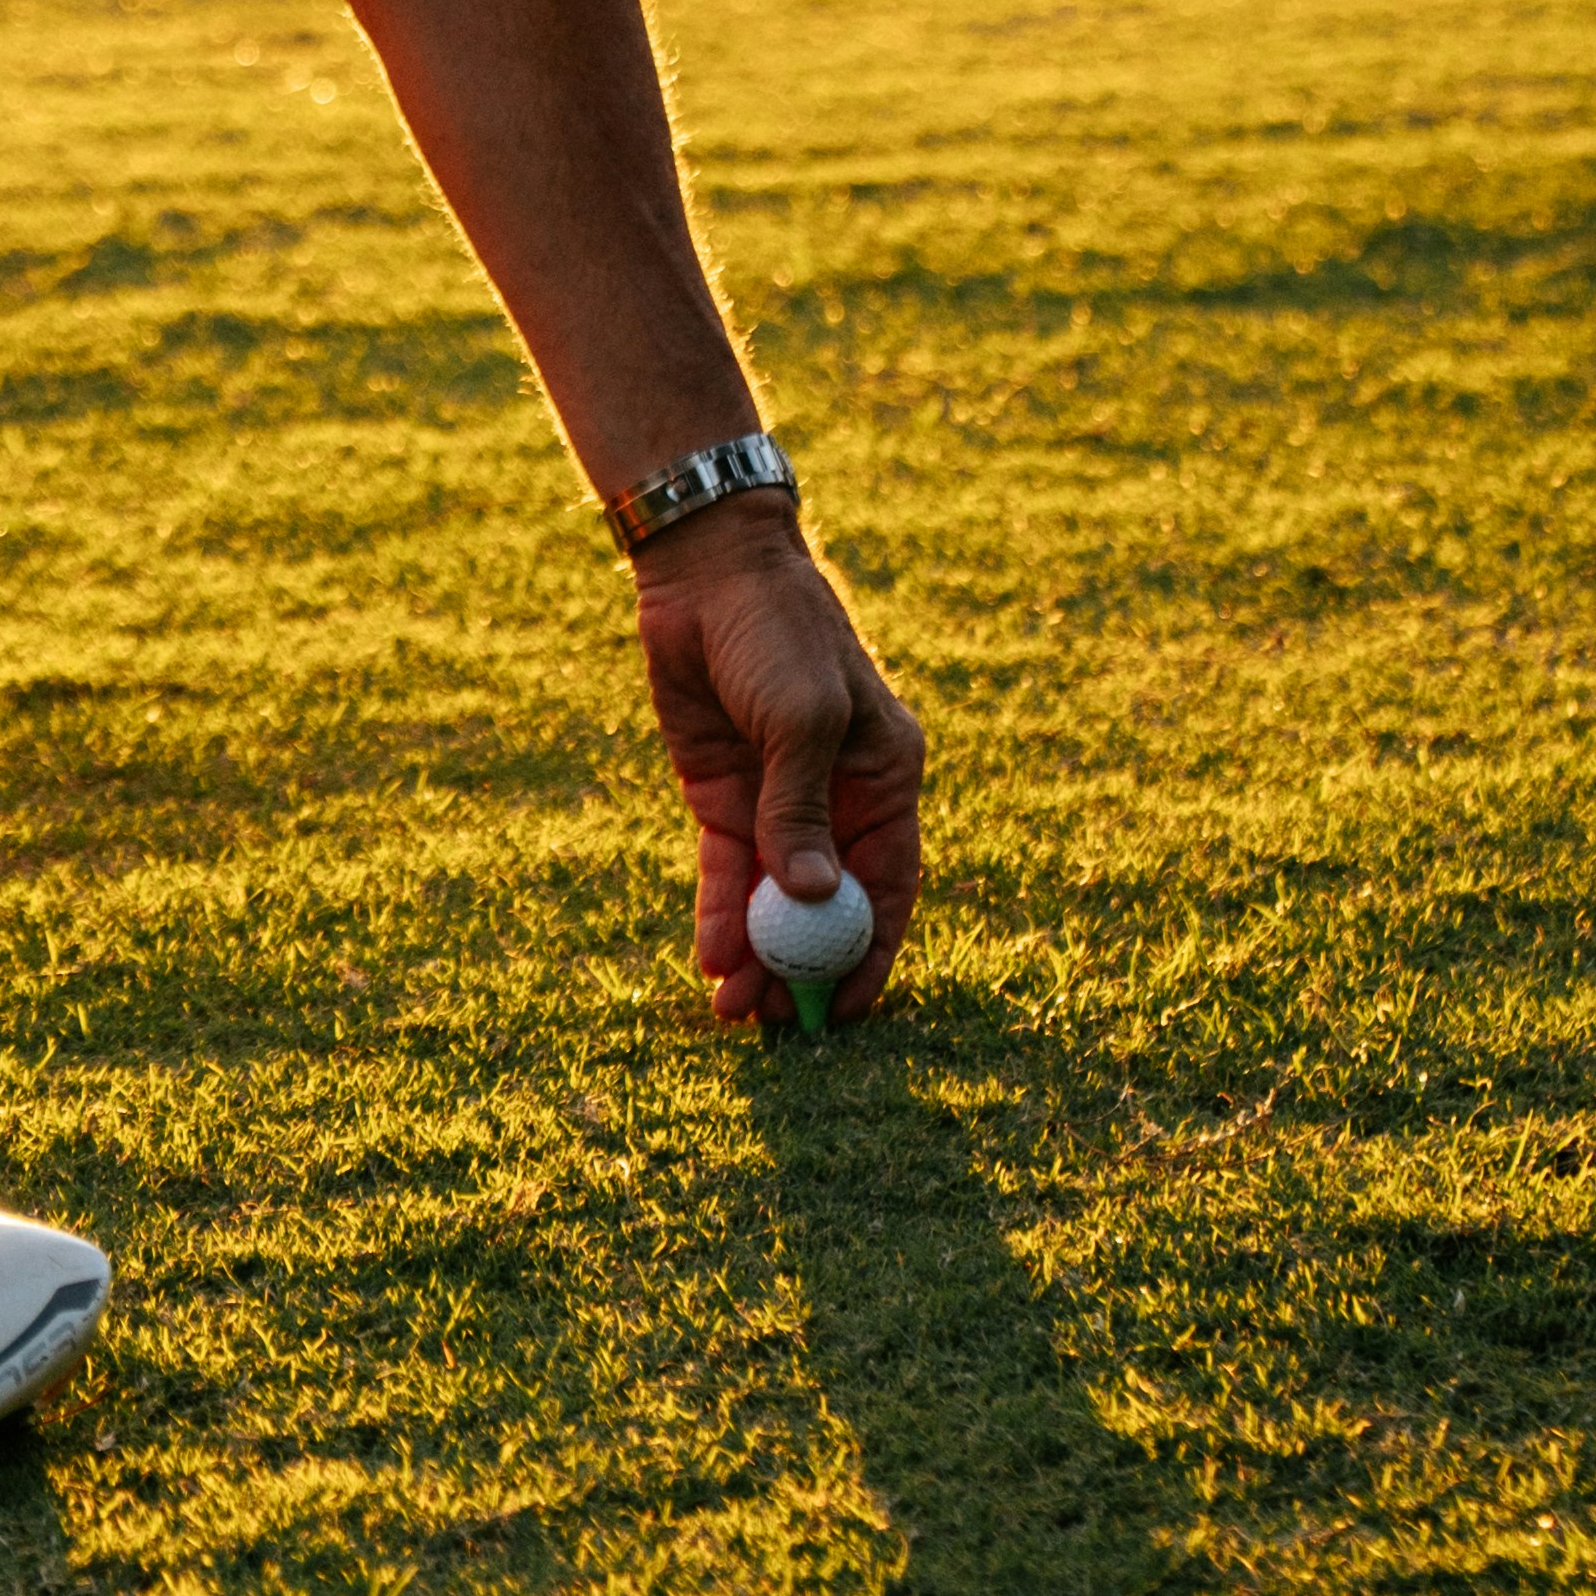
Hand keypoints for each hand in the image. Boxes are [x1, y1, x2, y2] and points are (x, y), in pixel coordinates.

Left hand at [630, 499, 924, 1025]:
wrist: (706, 573)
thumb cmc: (778, 630)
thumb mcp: (803, 717)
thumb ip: (801, 808)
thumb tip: (813, 897)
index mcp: (885, 778)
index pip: (889, 885)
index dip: (872, 950)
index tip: (850, 1010)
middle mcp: (837, 799)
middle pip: (827, 904)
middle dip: (806, 965)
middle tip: (780, 1022)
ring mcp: (777, 800)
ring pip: (773, 897)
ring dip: (759, 953)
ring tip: (736, 1010)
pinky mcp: (724, 793)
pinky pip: (726, 869)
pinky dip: (720, 914)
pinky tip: (712, 959)